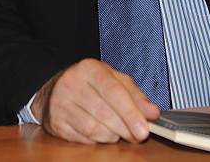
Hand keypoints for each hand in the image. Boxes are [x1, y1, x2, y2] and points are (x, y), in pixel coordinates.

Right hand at [31, 58, 159, 143]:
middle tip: (138, 135)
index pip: (113, 91)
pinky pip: (82, 139)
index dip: (131, 112)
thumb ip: (135, 95)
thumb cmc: (90, 84)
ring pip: (93, 129)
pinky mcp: (56, 122)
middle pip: (104, 113)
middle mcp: (73, 83)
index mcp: (90, 68)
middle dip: (125, 128)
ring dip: (112, 135)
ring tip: (118, 131)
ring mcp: (61, 104)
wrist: (56, 89)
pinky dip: (97, 140)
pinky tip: (101, 133)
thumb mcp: (114, 80)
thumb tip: (153, 113)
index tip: (144, 129)